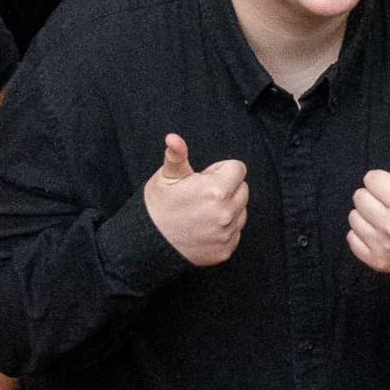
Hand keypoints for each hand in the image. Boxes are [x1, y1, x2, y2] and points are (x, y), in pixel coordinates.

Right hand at [143, 133, 248, 266]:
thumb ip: (176, 155)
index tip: (203, 179)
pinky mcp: (225, 251)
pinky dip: (225, 229)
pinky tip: (204, 228)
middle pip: (243, 189)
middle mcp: (226, 213)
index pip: (238, 168)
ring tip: (202, 212)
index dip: (220, 170)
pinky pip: (235, 232)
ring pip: (241, 211)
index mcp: (215, 190)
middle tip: (202, 195)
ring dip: (228, 208)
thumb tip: (173, 138)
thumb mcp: (166, 177)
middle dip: (227, 188)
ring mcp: (227, 234)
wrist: (147, 246)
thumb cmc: (157, 207)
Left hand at [347, 130, 389, 277]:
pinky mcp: (377, 262)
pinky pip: (351, 239)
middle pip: (359, 196)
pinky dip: (362, 235)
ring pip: (353, 217)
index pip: (371, 179)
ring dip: (367, 215)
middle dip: (374, 197)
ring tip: (386, 218)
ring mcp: (384, 247)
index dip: (383, 182)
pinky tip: (380, 234)